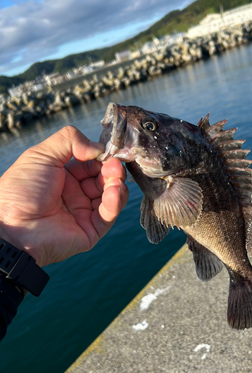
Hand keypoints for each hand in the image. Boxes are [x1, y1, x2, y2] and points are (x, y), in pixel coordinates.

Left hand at [0, 125, 127, 266]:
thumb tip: (98, 147)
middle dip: (113, 170)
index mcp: (63, 176)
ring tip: (116, 177)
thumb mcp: (41, 155)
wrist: (13, 226)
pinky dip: (114, 202)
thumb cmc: (21, 190)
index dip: (102, 157)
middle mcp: (74, 194)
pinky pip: (107, 216)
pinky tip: (114, 191)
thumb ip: (69, 140)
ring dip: (117, 185)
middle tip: (116, 165)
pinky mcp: (89, 231)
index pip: (91, 164)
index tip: (110, 152)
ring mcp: (82, 213)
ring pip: (110, 197)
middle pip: (104, 179)